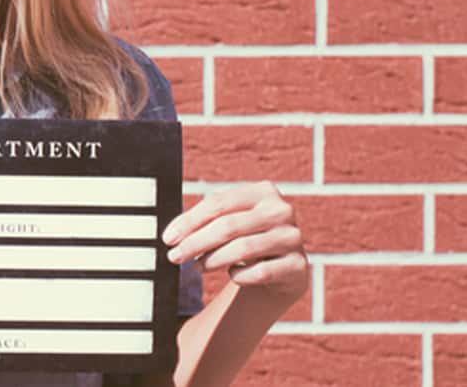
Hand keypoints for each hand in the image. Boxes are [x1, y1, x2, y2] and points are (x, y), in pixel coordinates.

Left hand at [162, 181, 308, 300]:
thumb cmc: (246, 240)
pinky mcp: (298, 265)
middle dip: (196, 243)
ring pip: (243, 249)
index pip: (218, 203)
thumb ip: (204, 221)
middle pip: (228, 226)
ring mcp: (292, 237)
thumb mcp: (228, 223)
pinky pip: (259, 272)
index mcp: (262, 191)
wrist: (281, 271)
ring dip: (212, 260)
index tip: (168, 238)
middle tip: (174, 256)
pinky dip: (239, 275)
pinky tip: (231, 275)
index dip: (189, 221)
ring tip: (196, 267)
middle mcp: (281, 210)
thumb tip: (171, 235)